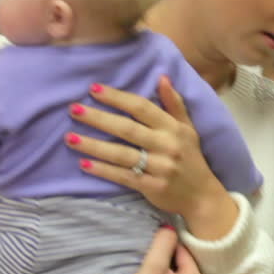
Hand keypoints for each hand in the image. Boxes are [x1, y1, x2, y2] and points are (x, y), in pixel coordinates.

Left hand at [66, 78, 236, 238]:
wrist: (202, 196)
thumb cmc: (191, 158)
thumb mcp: (188, 129)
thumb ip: (174, 104)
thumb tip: (162, 77)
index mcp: (173, 128)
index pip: (141, 108)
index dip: (117, 98)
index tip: (93, 89)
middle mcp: (167, 146)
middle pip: (127, 129)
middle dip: (99, 118)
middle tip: (74, 109)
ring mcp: (160, 167)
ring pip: (121, 154)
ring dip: (94, 145)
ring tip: (70, 137)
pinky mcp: (152, 187)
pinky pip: (123, 176)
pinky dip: (103, 170)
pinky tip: (84, 164)